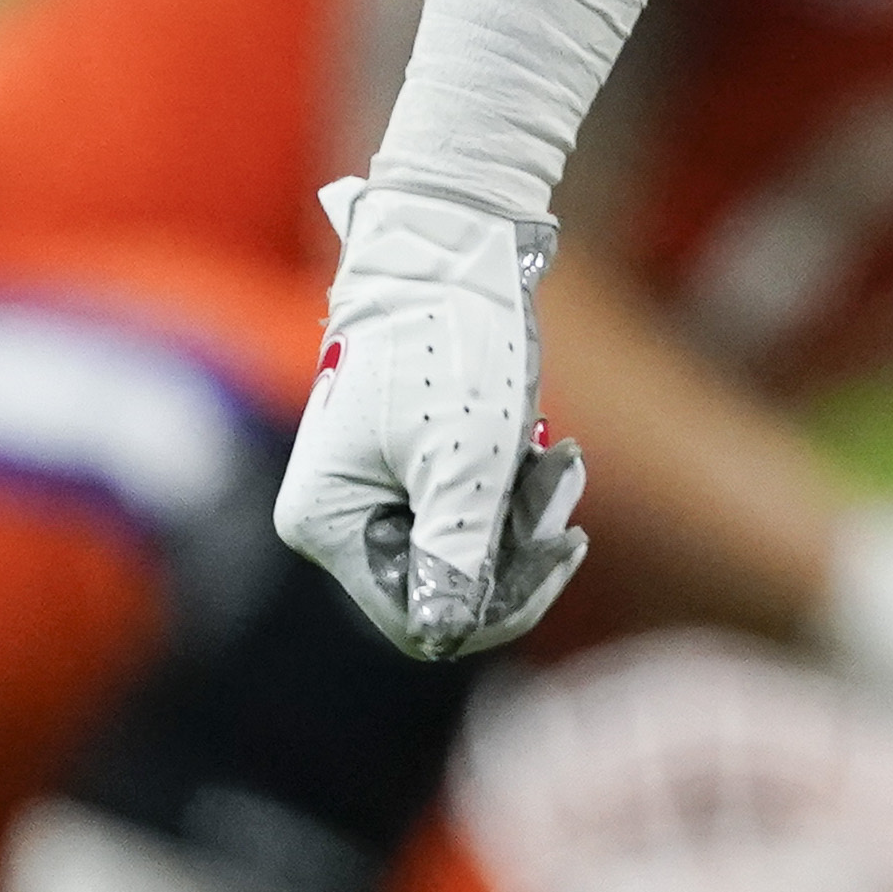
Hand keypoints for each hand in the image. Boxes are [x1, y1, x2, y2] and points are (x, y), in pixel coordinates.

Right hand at [272, 176, 588, 659]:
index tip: (557, 551)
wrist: (449, 255)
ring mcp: (372, 494)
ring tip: (559, 458)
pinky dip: (514, 490)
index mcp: (328, 524)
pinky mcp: (407, 471)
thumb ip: (456, 552)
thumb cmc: (448, 349)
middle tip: (564, 482)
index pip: (417, 620)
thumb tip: (447, 635)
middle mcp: (339, 519)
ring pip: (469, 550)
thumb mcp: (464, 460)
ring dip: (526, 513)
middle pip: (448, 587)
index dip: (494, 605)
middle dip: (518, 547)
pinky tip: (545, 452)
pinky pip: (470, 513)